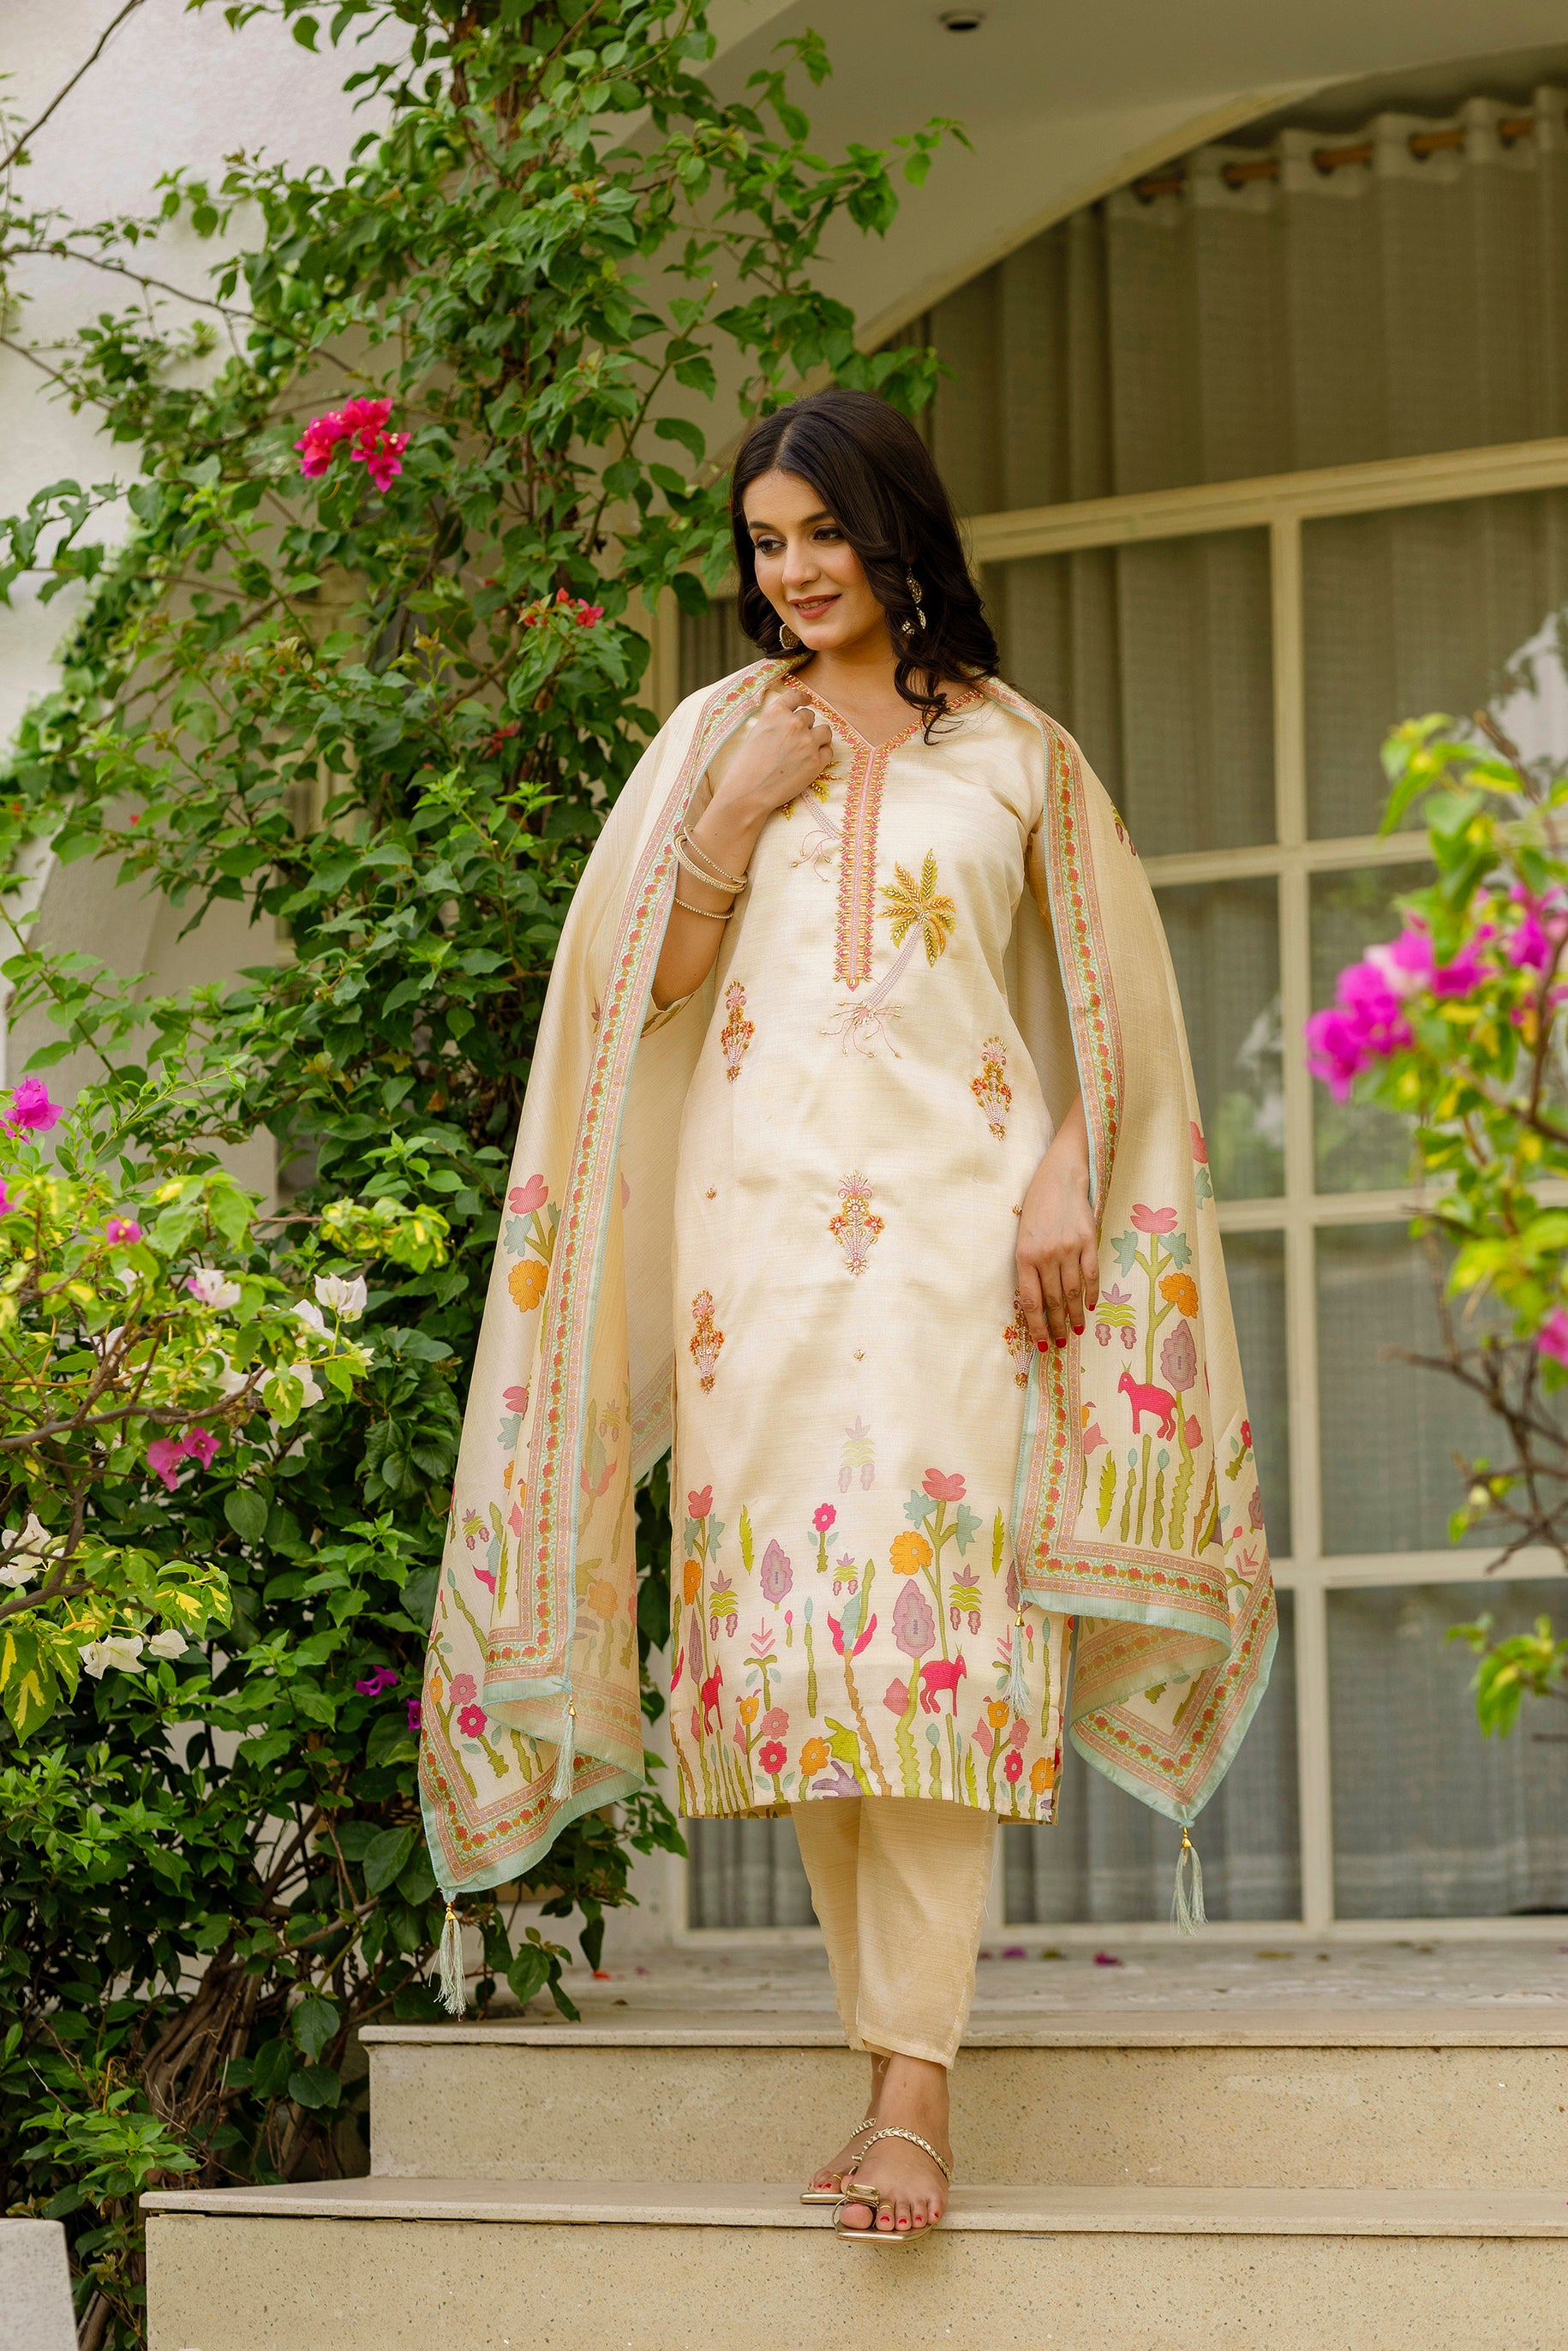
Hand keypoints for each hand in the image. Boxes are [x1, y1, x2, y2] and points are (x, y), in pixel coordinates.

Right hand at [714, 686, 834, 822]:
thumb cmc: (746, 766)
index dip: (803, 698)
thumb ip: (775, 723)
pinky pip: (829, 751)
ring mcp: (808, 742)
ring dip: (819, 737)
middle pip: (810, 716)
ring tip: (810, 748)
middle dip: (805, 726)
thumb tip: (789, 722)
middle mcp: (794, 723)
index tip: (807, 700)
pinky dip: (822, 755)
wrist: (748, 792)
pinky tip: (811, 762)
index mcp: (775, 713)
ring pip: (825, 731)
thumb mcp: (756, 733)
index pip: (795, 696)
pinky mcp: (816, 761)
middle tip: (797, 740)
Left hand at [1017, 1109, 1098, 1348]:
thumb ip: (1029, 1265)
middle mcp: (1046, 1255)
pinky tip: (1091, 1306)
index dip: (1038, 1326)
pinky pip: (1092, 1274)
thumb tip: (1037, 1300)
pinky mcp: (1088, 1241)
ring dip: (1076, 1315)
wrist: (1059, 1177)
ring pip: (1073, 1292)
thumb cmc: (1036, 1207)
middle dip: (1057, 1325)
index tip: (1043, 1343)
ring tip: (1077, 1330)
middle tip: (1061, 1342)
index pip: (1031, 1301)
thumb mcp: (1022, 1235)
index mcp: (1024, 1255)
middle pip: (1053, 1301)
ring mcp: (1069, 1248)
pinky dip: (1092, 1293)